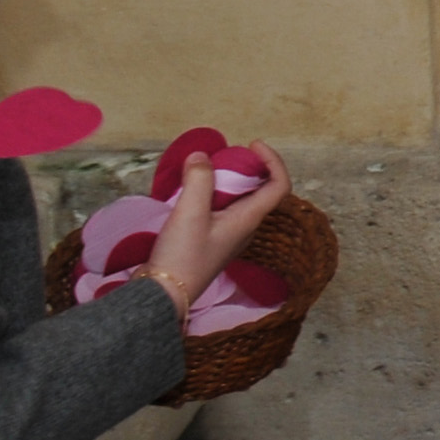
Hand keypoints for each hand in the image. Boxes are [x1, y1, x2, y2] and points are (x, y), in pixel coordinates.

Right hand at [143, 145, 292, 315]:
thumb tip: (202, 156)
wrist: (161, 294)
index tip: (252, 145)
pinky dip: (210, 195)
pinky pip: (218, 210)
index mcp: (249, 219)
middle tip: (222, 156)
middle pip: (258, 190)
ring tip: (202, 170)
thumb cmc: (182, 255)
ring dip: (225, 181)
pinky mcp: (208, 242)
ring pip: (236, 200)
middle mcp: (244, 228)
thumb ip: (199, 180)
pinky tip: (188, 192)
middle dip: (246, 167)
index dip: (272, 160)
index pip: (279, 185)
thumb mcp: (190, 212)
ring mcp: (226, 236)